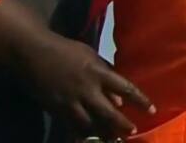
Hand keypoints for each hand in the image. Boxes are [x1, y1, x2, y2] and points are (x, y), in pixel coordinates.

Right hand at [20, 34, 154, 138]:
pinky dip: (83, 135)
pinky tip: (90, 140)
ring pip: (91, 124)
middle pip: (109, 112)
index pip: (125, 88)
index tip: (152, 110)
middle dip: (122, 124)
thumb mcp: (90, 55)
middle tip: (133, 131)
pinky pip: (73, 127)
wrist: (33, 54)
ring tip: (114, 140)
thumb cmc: (66, 51)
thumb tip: (119, 100)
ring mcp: (71, 101)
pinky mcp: (57, 110)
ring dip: (104, 133)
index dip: (140, 100)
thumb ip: (106, 74)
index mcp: (98, 72)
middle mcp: (87, 89)